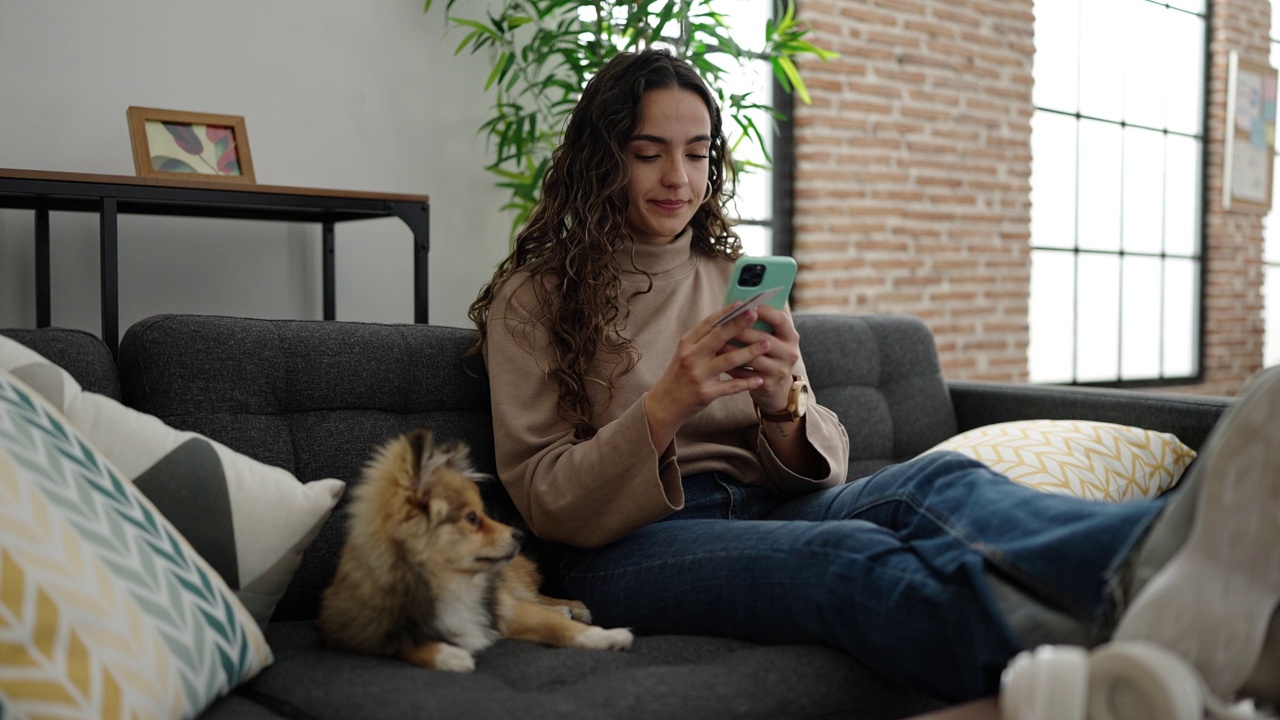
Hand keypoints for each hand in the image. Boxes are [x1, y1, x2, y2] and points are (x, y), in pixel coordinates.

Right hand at [643, 303, 770, 449]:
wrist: (664, 404)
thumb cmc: (679, 375)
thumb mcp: (686, 353)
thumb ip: (703, 339)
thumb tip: (728, 321)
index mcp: (687, 343)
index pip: (709, 323)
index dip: (726, 312)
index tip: (743, 303)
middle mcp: (691, 357)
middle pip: (718, 337)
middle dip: (739, 324)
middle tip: (756, 314)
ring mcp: (698, 375)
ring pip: (728, 360)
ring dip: (749, 352)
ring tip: (767, 344)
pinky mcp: (705, 393)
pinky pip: (730, 386)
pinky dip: (746, 383)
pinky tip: (759, 379)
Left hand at [720, 304, 799, 413]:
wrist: (775, 387)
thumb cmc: (768, 354)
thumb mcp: (771, 338)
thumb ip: (759, 324)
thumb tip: (737, 305)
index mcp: (791, 337)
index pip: (781, 320)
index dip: (764, 312)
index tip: (746, 305)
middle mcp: (790, 353)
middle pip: (764, 339)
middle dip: (742, 331)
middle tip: (723, 325)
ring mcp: (780, 370)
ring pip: (753, 359)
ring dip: (733, 350)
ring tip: (717, 344)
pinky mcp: (769, 385)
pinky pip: (746, 375)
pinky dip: (732, 368)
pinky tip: (720, 362)